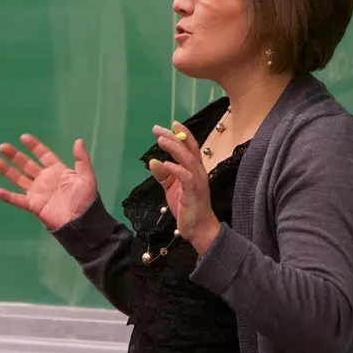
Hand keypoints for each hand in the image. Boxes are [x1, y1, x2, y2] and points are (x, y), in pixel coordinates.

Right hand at [0, 134, 96, 230]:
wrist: (82, 221)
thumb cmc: (86, 199)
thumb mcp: (87, 177)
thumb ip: (82, 159)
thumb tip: (78, 140)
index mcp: (58, 171)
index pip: (43, 155)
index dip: (34, 146)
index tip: (23, 137)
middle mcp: (45, 179)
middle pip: (27, 164)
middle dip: (15, 156)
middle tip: (2, 146)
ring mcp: (38, 192)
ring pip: (19, 179)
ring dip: (7, 171)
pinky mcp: (34, 206)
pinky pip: (18, 200)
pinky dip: (8, 197)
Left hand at [150, 121, 220, 255]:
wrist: (199, 228)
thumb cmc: (187, 207)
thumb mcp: (171, 188)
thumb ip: (164, 175)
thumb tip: (153, 161)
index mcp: (194, 169)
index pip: (190, 147)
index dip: (182, 134)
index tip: (171, 123)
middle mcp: (198, 172)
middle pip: (187, 149)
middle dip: (173, 137)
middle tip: (157, 129)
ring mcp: (197, 181)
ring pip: (187, 159)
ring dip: (174, 148)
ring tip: (161, 140)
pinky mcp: (193, 192)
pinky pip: (185, 177)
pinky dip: (176, 169)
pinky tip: (166, 163)